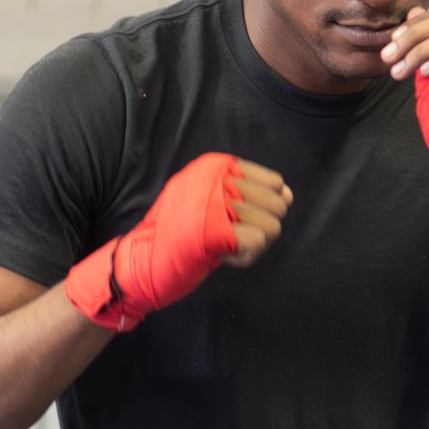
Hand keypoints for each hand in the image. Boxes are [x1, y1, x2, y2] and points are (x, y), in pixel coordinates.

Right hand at [64, 154, 291, 331]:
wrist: (139, 262)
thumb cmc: (177, 234)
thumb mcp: (211, 204)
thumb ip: (251, 197)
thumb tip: (289, 195)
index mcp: (213, 166)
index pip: (273, 181)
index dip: (263, 207)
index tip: (234, 217)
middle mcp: (215, 178)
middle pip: (277, 204)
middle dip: (260, 228)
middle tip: (227, 234)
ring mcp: (213, 203)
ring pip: (271, 226)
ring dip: (250, 245)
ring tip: (220, 244)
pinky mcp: (213, 231)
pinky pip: (256, 244)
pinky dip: (242, 258)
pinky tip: (220, 255)